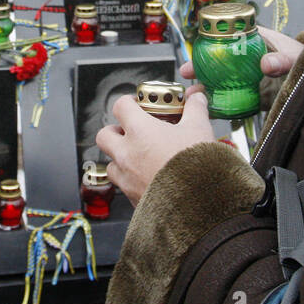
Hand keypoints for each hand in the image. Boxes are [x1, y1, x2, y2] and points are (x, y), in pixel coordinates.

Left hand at [96, 91, 215, 205]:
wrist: (197, 205)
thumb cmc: (196, 165)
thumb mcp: (199, 129)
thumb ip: (195, 110)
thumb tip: (196, 98)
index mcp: (140, 131)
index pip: (120, 106)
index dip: (128, 102)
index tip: (138, 104)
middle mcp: (127, 154)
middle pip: (104, 135)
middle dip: (115, 131)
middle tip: (131, 131)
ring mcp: (126, 178)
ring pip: (111, 163)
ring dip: (121, 158)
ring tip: (141, 157)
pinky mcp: (132, 198)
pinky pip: (122, 186)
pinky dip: (131, 180)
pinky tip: (149, 178)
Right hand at [178, 25, 302, 99]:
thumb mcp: (295, 56)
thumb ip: (283, 59)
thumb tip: (265, 64)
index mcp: (255, 39)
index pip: (226, 36)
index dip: (208, 43)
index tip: (195, 51)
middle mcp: (248, 57)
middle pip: (218, 59)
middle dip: (200, 66)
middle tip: (185, 73)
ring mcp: (250, 76)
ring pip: (223, 80)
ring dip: (206, 87)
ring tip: (192, 96)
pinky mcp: (255, 95)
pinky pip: (234, 99)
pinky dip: (222, 105)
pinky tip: (210, 111)